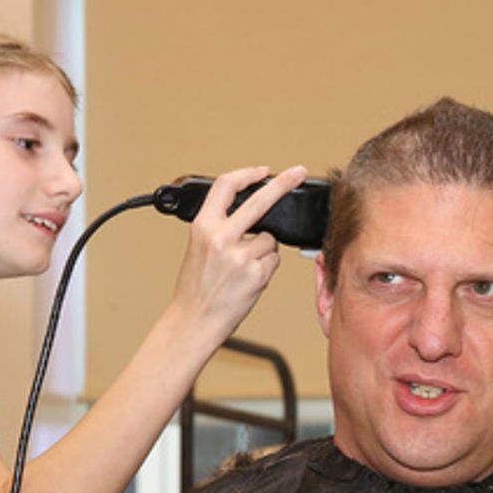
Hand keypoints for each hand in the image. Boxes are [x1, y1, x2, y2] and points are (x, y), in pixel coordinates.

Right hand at [169, 165, 308, 338]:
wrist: (194, 321)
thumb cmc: (195, 289)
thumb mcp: (198, 248)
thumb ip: (220, 228)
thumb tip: (250, 215)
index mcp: (203, 226)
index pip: (226, 186)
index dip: (247, 174)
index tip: (263, 171)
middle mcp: (221, 237)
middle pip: (260, 201)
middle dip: (283, 184)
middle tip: (298, 172)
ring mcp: (241, 255)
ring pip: (270, 240)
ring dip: (264, 251)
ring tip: (242, 269)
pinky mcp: (257, 274)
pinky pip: (273, 261)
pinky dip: (266, 269)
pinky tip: (248, 281)